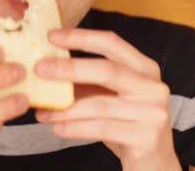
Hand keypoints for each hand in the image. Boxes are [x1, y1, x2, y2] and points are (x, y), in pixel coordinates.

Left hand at [34, 29, 180, 170]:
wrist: (155, 163)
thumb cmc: (127, 125)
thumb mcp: (110, 98)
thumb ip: (88, 82)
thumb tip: (47, 69)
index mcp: (145, 68)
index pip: (112, 44)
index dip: (82, 37)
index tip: (52, 36)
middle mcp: (153, 86)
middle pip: (107, 70)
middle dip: (70, 68)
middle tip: (40, 69)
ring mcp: (153, 112)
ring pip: (100, 104)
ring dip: (66, 108)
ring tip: (43, 111)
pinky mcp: (147, 137)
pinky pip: (103, 128)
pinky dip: (76, 128)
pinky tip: (58, 128)